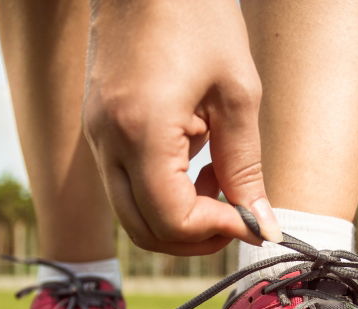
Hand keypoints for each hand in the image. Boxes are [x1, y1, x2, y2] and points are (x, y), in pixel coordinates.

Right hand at [83, 1, 280, 255]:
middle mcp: (107, 143)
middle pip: (144, 231)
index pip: (171, 219)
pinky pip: (126, 186)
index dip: (216, 232)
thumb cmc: (196, 16)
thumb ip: (246, 166)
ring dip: (179, 216)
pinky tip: (195, 160)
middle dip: (195, 237)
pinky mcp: (98, 131)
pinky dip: (162, 193)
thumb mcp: (237, 93)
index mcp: (142, 132)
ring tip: (218, 179)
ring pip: (131, 214)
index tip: (251, 221)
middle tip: (237, 217)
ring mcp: (96, 138)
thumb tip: (261, 224)